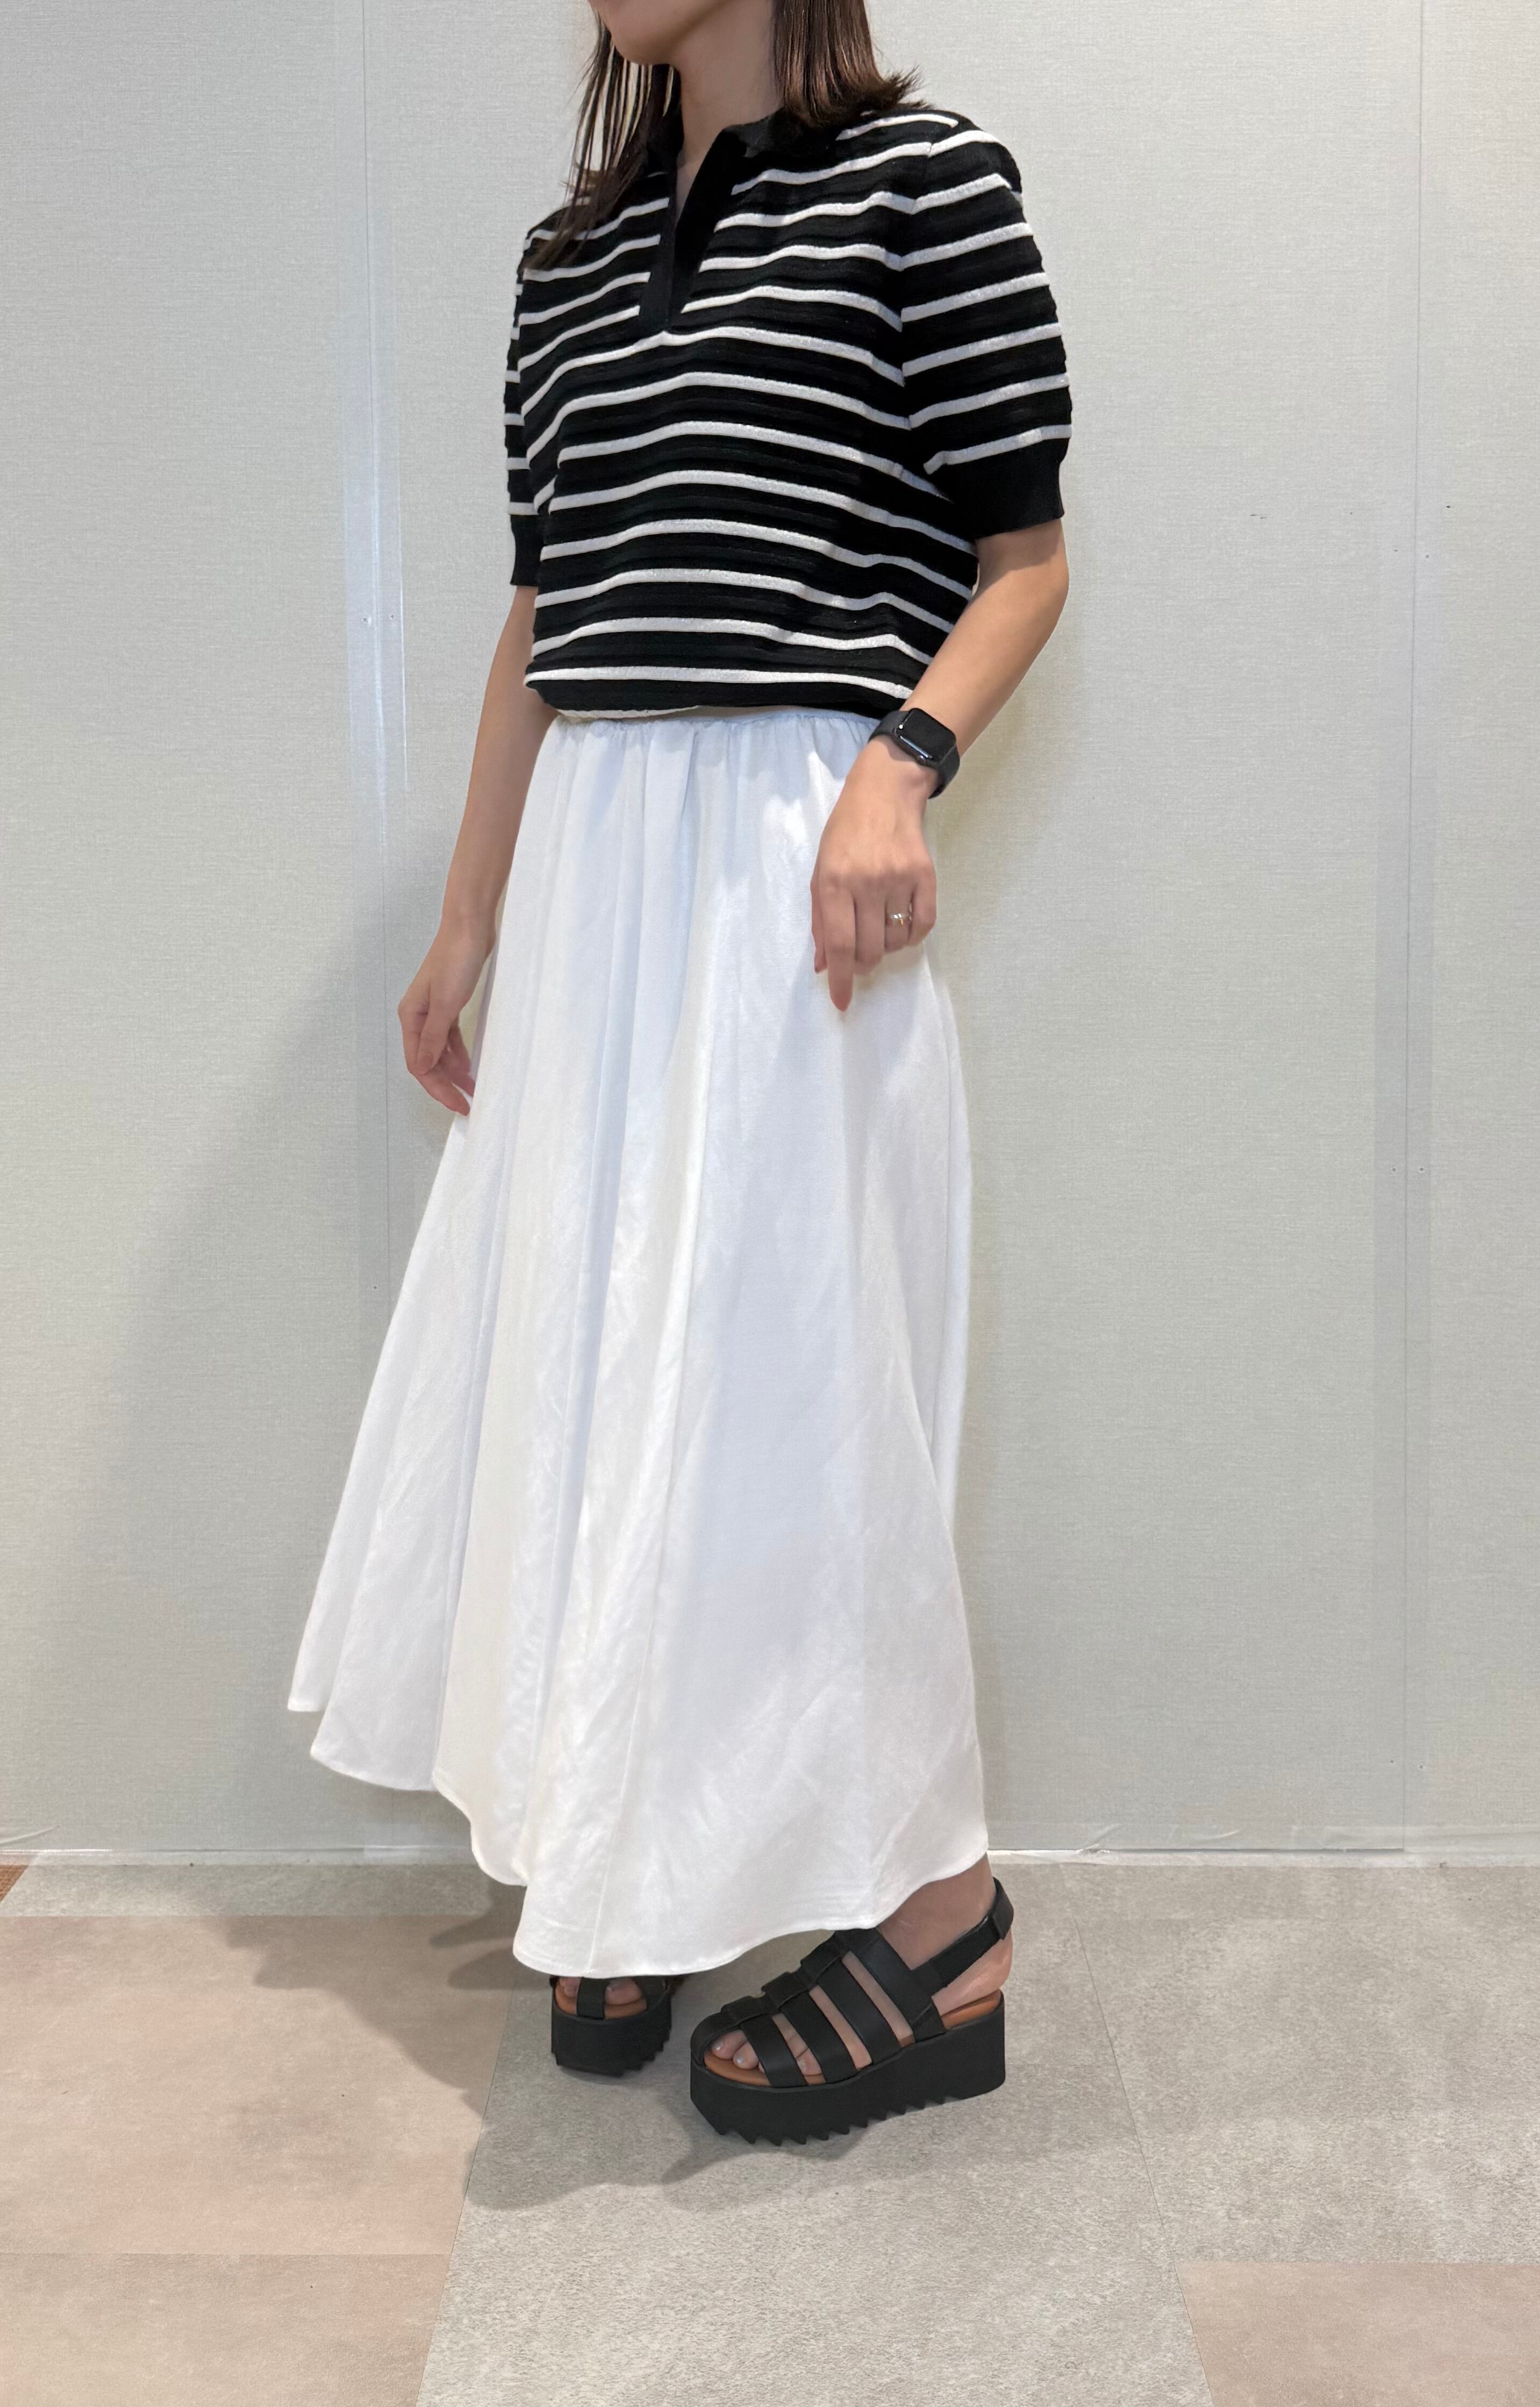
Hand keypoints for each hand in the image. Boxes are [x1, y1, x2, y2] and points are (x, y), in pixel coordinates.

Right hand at [398, 916, 493, 1113]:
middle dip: (445, 1085)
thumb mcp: (446, 1003)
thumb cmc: (456, 958)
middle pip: (428, 1061)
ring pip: (440, 1051)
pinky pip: (450, 1038)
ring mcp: (434, 1010)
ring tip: (473, 1090)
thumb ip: (435, 1037)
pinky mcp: (450, 1004)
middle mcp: (418, 1016)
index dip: (437, 1088)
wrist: (471, 927)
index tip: (458, 1105)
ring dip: (454, 1072)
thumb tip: (424, 1067)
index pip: (419, 1064)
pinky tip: (469, 1065)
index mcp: (411, 1016)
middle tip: (466, 1105)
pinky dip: (459, 1053)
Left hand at [810, 735, 937, 1011]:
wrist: (884, 792)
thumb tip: (824, 965)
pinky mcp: (925, 875)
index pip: (840, 944)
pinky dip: (911, 936)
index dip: (841, 979)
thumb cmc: (844, 834)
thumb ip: (821, 920)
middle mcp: (867, 881)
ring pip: (895, 941)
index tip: (842, 1002)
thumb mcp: (820, 872)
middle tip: (859, 954)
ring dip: (885, 947)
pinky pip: (922, 925)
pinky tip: (900, 925)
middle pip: (869, 949)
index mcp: (834, 882)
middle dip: (862, 964)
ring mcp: (899, 878)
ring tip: (877, 927)